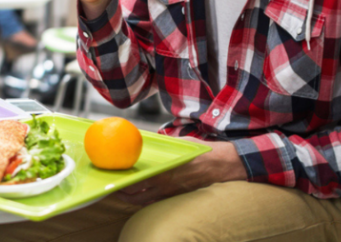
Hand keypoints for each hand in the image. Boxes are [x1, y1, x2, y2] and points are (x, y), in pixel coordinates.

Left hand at [116, 138, 246, 205]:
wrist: (229, 166)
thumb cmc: (206, 152)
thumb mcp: (183, 144)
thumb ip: (165, 145)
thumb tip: (149, 139)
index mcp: (165, 172)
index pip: (137, 181)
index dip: (122, 182)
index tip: (111, 177)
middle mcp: (167, 186)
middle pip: (137, 196)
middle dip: (123, 194)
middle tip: (113, 188)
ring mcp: (174, 194)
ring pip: (147, 201)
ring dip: (133, 199)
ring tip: (123, 194)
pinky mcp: (180, 197)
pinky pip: (159, 201)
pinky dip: (148, 200)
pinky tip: (142, 195)